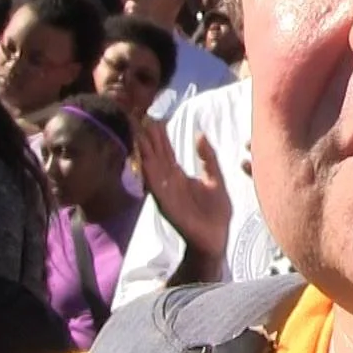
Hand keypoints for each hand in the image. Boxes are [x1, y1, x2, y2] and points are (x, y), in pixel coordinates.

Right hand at [136, 121, 233, 260]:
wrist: (216, 237)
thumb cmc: (216, 211)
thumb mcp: (216, 179)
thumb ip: (208, 158)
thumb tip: (200, 133)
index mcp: (179, 175)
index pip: (166, 150)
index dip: (159, 134)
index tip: (152, 115)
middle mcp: (168, 181)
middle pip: (155, 154)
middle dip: (146, 136)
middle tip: (138, 115)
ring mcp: (165, 191)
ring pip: (151, 166)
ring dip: (143, 150)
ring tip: (136, 131)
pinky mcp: (166, 203)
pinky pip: (155, 186)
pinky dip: (149, 173)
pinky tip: (144, 160)